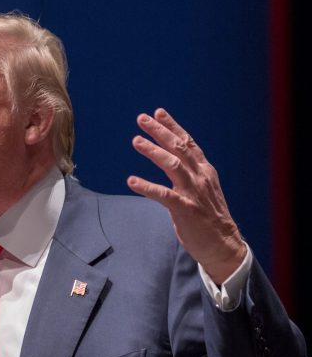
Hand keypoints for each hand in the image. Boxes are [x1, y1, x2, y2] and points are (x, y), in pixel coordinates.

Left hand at [127, 108, 245, 284]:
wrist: (224, 244)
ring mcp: (193, 192)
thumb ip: (189, 174)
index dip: (173, 126)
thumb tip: (173, 160)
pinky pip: (164, 195)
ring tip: (136, 140)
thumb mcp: (202, 189)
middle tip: (142, 119)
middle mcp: (200, 177)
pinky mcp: (185, 209)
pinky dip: (146, 187)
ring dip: (153, 151)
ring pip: (173, 165)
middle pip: (179, 148)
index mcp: (204, 171)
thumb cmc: (209, 217)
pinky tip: (132, 180)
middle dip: (160, 131)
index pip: (188, 143)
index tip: (158, 112)